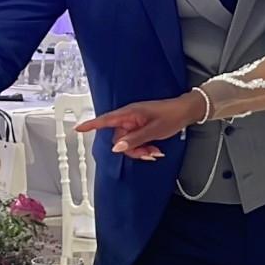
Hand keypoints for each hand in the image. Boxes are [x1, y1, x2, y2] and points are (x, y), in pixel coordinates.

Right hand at [75, 91, 206, 159]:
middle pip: (119, 138)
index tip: (77, 129)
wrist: (186, 111)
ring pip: (128, 142)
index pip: (105, 120)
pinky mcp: (141, 127)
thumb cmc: (171, 115)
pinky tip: (155, 149)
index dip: (90, 125)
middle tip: (148, 153)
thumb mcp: (154, 130)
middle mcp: (129, 117)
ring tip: (155, 151)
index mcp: (129, 113)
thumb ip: (134, 139)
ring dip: (140, 150)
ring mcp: (135, 122)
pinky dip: (144, 147)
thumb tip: (116, 147)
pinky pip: (136, 140)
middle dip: (131, 149)